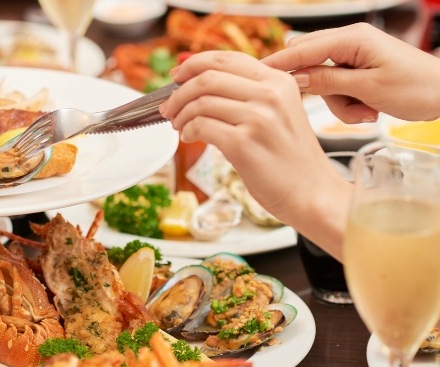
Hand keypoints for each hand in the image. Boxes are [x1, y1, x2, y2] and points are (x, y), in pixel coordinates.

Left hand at [159, 51, 351, 257]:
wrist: (311, 193)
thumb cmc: (291, 158)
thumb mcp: (280, 112)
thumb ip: (250, 94)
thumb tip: (201, 85)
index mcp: (278, 81)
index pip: (226, 58)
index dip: (194, 63)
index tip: (177, 76)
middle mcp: (270, 94)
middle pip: (207, 77)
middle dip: (179, 92)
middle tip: (169, 107)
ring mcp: (257, 118)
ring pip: (200, 101)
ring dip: (180, 114)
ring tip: (179, 126)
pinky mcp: (243, 143)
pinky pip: (201, 126)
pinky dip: (188, 130)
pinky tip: (189, 137)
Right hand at [263, 23, 439, 122]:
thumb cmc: (418, 88)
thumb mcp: (368, 88)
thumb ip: (327, 82)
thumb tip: (294, 80)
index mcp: (352, 38)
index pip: (302, 48)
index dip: (277, 64)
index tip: (254, 76)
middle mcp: (350, 42)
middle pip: (308, 64)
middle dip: (317, 90)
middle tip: (334, 104)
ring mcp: (354, 56)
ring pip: (322, 81)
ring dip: (337, 102)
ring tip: (364, 112)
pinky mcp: (357, 71)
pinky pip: (336, 88)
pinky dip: (347, 103)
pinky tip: (367, 109)